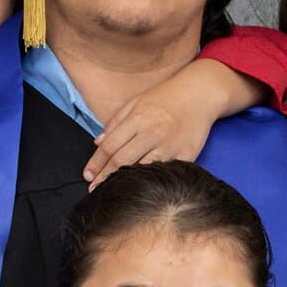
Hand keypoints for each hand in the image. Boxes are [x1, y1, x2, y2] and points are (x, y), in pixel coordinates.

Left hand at [81, 64, 231, 185]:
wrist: (199, 94)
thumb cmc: (164, 99)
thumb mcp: (135, 103)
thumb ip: (115, 123)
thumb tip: (97, 143)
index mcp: (137, 119)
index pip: (110, 146)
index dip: (96, 163)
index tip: (87, 176)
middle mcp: (152, 133)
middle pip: (122, 161)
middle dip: (105, 177)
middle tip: (94, 190)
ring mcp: (170, 145)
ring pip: (142, 169)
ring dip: (126, 182)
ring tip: (113, 192)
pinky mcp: (186, 155)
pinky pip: (165, 172)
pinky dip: (152, 180)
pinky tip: (142, 188)